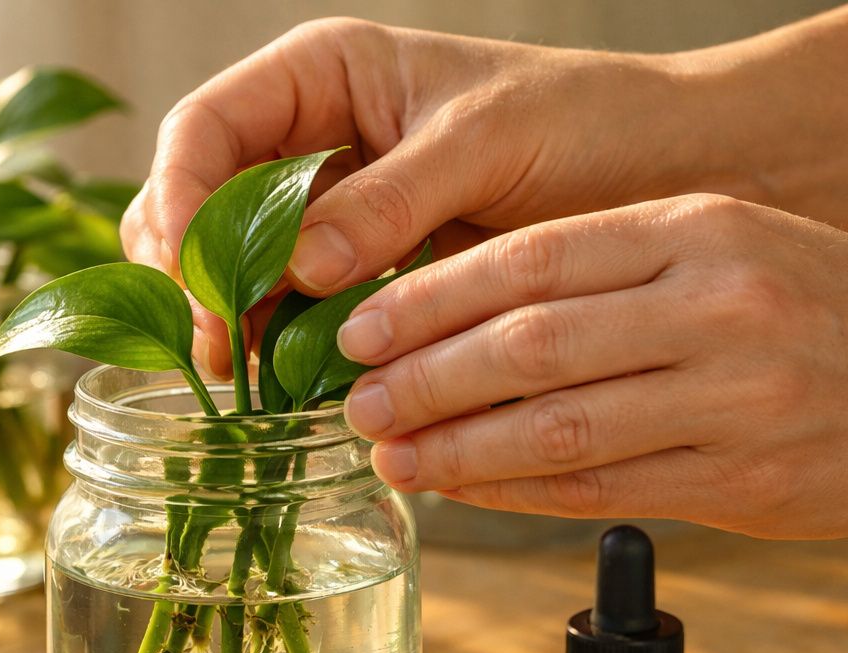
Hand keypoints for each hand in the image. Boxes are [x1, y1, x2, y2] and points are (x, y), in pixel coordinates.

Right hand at [121, 18, 699, 376]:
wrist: (669, 170)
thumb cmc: (587, 120)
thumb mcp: (484, 142)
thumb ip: (388, 199)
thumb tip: (296, 267)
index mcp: (322, 76)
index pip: (202, 131)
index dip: (178, 201)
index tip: (190, 276)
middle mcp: (308, 140)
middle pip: (194, 203)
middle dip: (190, 274)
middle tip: (215, 347)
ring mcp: (326, 212)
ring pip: (229, 266)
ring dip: (226, 319)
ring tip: (245, 376)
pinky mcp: (356, 274)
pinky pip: (287, 310)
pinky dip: (276, 347)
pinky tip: (286, 381)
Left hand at [336, 194, 847, 538]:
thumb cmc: (806, 304)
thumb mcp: (716, 248)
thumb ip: (602, 274)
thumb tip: (457, 316)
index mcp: (697, 231)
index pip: (529, 259)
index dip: (427, 300)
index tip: (359, 328)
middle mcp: (715, 308)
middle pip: (528, 345)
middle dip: (422, 379)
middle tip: (355, 401)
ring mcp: (733, 399)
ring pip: (555, 428)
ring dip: (454, 448)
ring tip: (391, 455)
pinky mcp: (742, 482)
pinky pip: (597, 489)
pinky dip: (513, 492)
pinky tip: (462, 489)